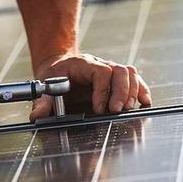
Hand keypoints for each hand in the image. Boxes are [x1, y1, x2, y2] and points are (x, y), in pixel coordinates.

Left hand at [30, 53, 152, 120]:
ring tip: (127, 109)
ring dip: (132, 91)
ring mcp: (110, 71)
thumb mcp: (44, 86)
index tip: (99, 109)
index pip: (101, 72)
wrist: (58, 66)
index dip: (103, 90)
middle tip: (115, 111)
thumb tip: (37, 116)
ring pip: (130, 73)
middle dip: (120, 93)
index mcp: (83, 65)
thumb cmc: (52, 76)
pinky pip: (135, 80)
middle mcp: (100, 65)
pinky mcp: (116, 81)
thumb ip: (42, 101)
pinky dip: (142, 90)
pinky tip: (145, 102)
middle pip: (120, 71)